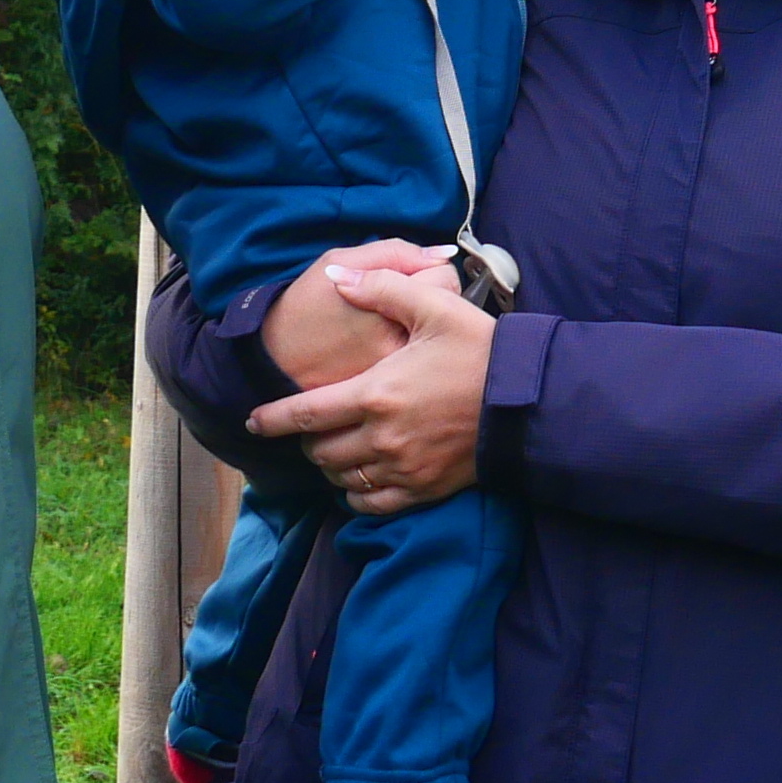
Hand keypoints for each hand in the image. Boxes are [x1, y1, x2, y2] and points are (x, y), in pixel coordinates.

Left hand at [252, 265, 491, 514]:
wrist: (527, 401)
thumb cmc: (480, 350)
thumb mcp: (433, 307)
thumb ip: (381, 288)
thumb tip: (336, 278)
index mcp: (376, 393)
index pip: (305, 414)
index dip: (272, 419)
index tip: (254, 422)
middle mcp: (381, 437)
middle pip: (319, 451)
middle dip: (307, 440)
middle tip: (310, 427)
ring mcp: (402, 468)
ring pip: (342, 479)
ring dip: (330, 466)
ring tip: (333, 450)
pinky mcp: (423, 489)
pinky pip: (372, 503)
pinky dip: (356, 495)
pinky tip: (358, 481)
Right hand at [262, 242, 438, 390]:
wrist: (273, 365)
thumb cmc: (303, 310)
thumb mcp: (336, 263)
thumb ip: (393, 252)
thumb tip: (441, 252)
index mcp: (388, 304)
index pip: (444, 276)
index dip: (427, 269)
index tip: (407, 276)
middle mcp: (400, 343)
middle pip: (446, 308)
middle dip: (428, 300)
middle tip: (398, 303)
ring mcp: (398, 373)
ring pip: (436, 339)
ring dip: (422, 328)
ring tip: (389, 326)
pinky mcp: (391, 393)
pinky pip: (420, 364)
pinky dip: (412, 354)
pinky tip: (386, 349)